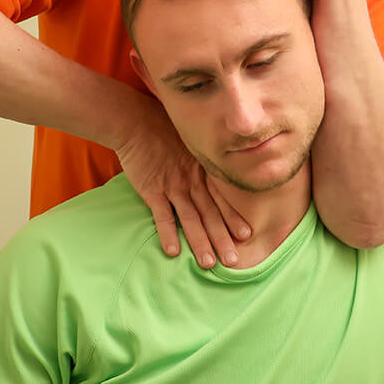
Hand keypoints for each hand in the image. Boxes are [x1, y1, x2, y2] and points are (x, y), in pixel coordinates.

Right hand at [114, 97, 250, 267]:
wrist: (136, 121)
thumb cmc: (163, 129)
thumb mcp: (190, 142)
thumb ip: (201, 160)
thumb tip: (215, 170)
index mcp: (201, 170)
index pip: (221, 198)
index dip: (233, 217)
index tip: (247, 235)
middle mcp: (191, 180)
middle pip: (209, 213)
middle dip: (222, 237)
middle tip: (233, 260)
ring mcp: (172, 185)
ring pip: (190, 218)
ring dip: (200, 241)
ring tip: (209, 263)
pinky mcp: (152, 189)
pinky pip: (162, 215)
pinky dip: (168, 233)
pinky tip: (173, 251)